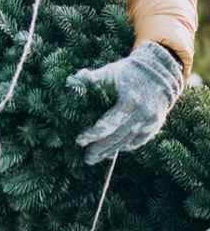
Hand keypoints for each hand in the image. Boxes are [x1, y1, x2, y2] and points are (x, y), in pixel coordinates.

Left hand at [70, 41, 183, 164]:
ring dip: (112, 151)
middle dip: (100, 149)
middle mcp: (142, 114)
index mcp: (129, 101)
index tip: (79, 140)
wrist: (159, 73)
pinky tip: (114, 151)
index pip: (109, 123)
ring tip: (96, 158)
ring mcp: (150, 122)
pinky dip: (126, 147)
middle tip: (86, 158)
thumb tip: (71, 82)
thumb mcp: (109, 72)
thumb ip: (91, 79)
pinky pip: (139, 141)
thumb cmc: (127, 72)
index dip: (93, 134)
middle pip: (118, 137)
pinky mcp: (155, 125)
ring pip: (128, 142)